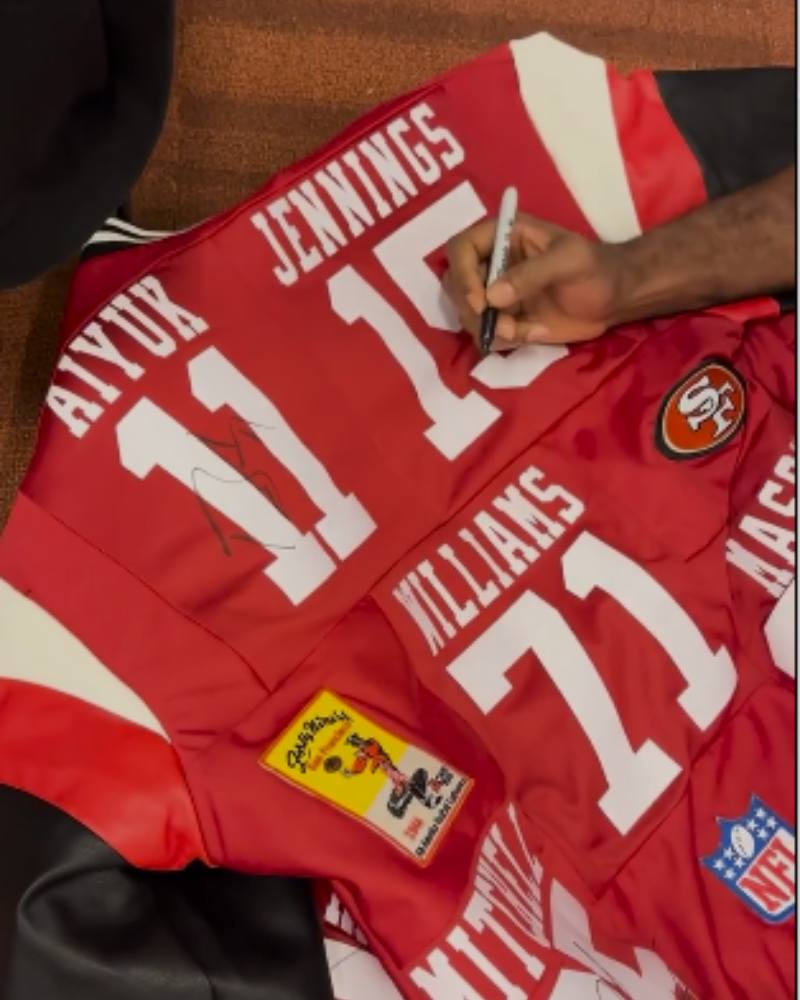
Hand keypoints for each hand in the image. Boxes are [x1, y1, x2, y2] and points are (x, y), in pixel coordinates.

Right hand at [443, 213, 627, 348]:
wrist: (614, 299)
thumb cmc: (595, 269)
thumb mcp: (569, 261)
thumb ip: (532, 274)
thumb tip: (492, 296)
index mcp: (503, 236)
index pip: (460, 249)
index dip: (462, 275)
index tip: (480, 301)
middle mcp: (492, 263)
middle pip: (455, 285)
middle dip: (472, 310)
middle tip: (499, 324)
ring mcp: (496, 294)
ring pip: (467, 314)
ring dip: (489, 329)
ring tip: (521, 331)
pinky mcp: (504, 319)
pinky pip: (487, 334)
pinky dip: (504, 341)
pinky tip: (532, 334)